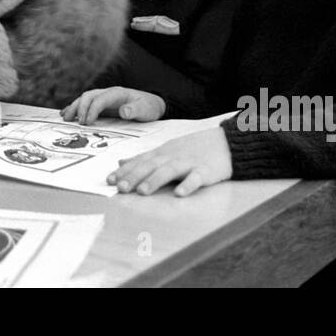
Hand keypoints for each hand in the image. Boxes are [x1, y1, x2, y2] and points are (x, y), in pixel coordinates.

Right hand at [62, 87, 164, 123]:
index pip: (100, 99)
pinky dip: (75, 108)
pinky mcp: (102, 104)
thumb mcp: (145, 110)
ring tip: (65, 118)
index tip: (87, 123)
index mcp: (117, 93)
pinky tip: (66, 114)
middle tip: (75, 122)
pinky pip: (86, 104)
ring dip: (74, 107)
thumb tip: (124, 111)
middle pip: (89, 96)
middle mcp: (108, 93)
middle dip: (79, 108)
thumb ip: (134, 110)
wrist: (152, 104)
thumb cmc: (148, 107)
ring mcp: (104, 97)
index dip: (92, 110)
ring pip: (85, 99)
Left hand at [109, 127, 232, 196]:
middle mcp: (172, 156)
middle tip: (121, 188)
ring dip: (155, 180)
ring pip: (170, 171)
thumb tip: (120, 162)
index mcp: (162, 153)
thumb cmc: (194, 148)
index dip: (124, 171)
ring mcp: (189, 162)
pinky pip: (196, 178)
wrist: (225, 142)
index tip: (109, 180)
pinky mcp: (206, 171)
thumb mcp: (166, 149)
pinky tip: (180, 193)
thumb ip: (143, 157)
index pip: (140, 161)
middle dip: (135, 176)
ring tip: (142, 192)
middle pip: (151, 166)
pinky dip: (188, 185)